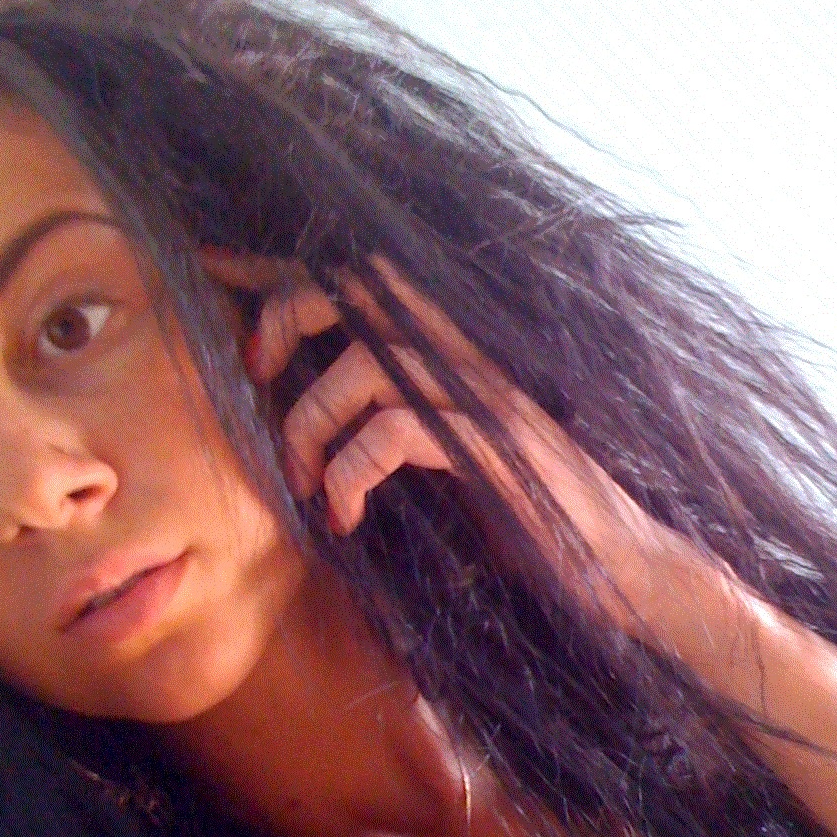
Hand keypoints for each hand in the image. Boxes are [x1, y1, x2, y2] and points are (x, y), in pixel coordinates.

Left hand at [200, 248, 727, 641]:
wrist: (624, 569)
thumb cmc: (535, 522)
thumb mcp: (452, 463)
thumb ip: (397, 430)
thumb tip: (310, 428)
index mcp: (452, 356)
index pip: (359, 282)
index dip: (282, 268)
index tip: (213, 270)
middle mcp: (470, 359)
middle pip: (359, 285)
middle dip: (286, 314)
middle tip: (255, 373)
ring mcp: (486, 400)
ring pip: (366, 365)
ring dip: (309, 425)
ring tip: (302, 484)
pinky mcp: (496, 449)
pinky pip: (396, 432)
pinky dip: (350, 472)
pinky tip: (345, 516)